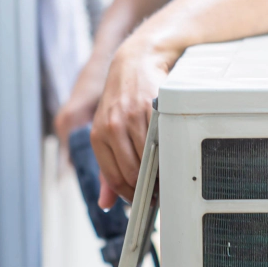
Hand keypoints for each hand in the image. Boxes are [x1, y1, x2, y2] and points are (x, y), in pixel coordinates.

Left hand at [90, 35, 177, 206]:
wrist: (135, 62)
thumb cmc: (121, 101)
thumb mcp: (107, 132)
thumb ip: (106, 169)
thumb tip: (105, 203)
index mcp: (97, 136)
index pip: (113, 178)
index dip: (129, 194)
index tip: (141, 201)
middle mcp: (112, 126)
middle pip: (133, 172)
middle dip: (147, 186)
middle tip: (157, 190)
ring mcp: (132, 116)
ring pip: (150, 157)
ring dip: (159, 171)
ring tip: (164, 173)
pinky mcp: (152, 107)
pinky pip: (163, 139)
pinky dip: (168, 152)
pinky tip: (169, 154)